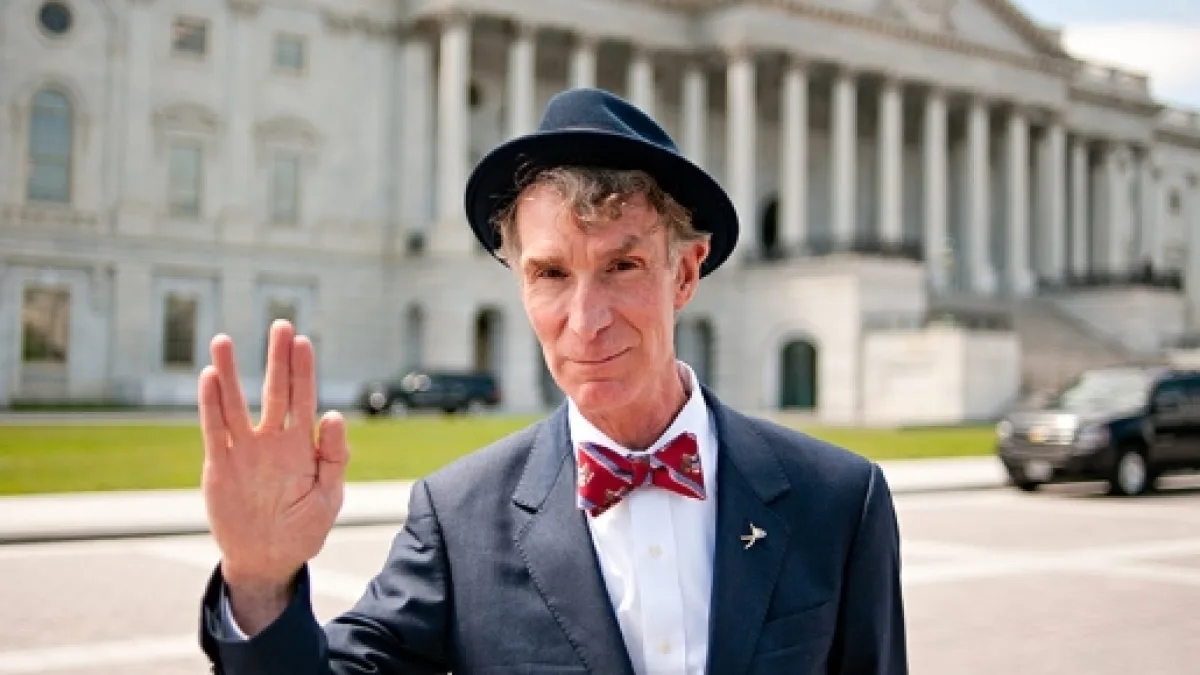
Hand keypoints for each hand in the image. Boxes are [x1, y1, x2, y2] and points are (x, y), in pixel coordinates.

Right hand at [198, 320, 348, 599]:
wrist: (268, 560)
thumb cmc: (304, 528)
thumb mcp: (328, 496)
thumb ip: (334, 457)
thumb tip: (333, 414)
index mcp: (302, 446)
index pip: (304, 400)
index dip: (303, 371)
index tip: (303, 342)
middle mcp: (272, 442)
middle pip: (274, 391)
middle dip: (277, 359)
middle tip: (280, 326)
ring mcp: (245, 452)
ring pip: (235, 404)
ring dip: (231, 373)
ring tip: (224, 340)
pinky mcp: (220, 466)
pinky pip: (214, 431)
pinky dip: (210, 404)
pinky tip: (209, 377)